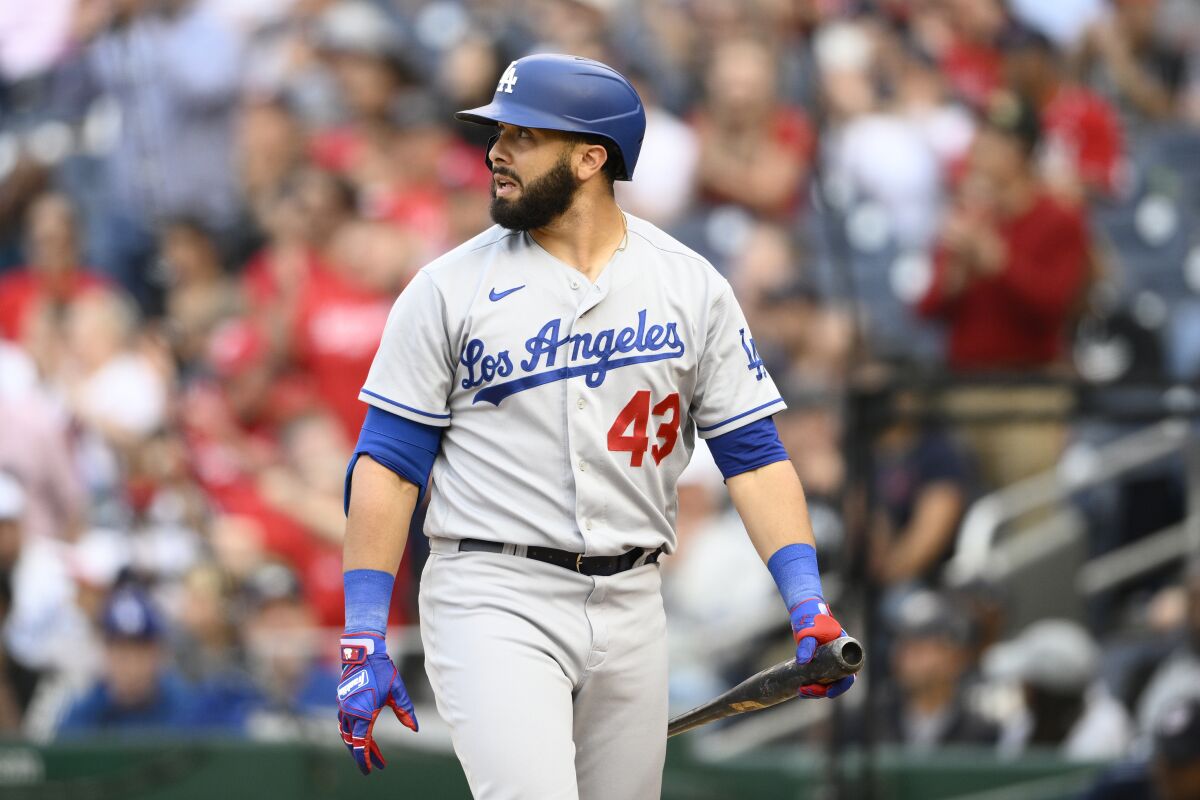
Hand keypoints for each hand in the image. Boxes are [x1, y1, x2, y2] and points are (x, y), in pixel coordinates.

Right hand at [337, 632, 417, 774]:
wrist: (364, 651)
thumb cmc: (382, 670)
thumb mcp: (397, 691)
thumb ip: (406, 711)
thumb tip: (415, 728)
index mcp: (363, 713)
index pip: (363, 744)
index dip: (367, 758)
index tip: (372, 769)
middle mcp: (350, 712)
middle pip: (353, 742)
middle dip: (362, 755)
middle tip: (373, 765)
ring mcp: (344, 706)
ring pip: (346, 734)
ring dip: (356, 744)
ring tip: (369, 752)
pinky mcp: (342, 701)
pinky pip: (344, 723)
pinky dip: (351, 732)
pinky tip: (361, 734)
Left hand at [789, 597, 854, 698]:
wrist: (805, 612)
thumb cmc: (811, 619)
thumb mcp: (808, 632)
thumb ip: (806, 645)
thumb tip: (802, 661)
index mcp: (845, 648)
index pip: (850, 673)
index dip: (841, 685)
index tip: (828, 692)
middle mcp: (841, 657)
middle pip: (838, 681)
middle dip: (823, 690)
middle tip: (805, 691)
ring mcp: (831, 660)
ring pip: (828, 681)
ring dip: (817, 690)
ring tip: (801, 691)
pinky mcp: (821, 662)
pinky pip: (820, 678)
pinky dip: (812, 685)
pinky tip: (801, 689)